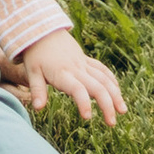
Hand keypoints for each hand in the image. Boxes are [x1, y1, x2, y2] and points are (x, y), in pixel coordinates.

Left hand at [3, 30, 126, 124]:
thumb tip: (37, 108)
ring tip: (122, 111)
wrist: (41, 30)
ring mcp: (83, 63)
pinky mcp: (86, 60)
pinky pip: (102, 70)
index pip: (77, 89)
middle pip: (97, 86)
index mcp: (62, 73)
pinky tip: (118, 92)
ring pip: (104, 79)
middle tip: (111, 123)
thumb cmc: (35, 54)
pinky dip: (112, 80)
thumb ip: (37, 90)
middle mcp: (76, 69)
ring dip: (115, 94)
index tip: (87, 117)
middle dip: (107, 105)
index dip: (84, 103)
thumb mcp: (31, 71)